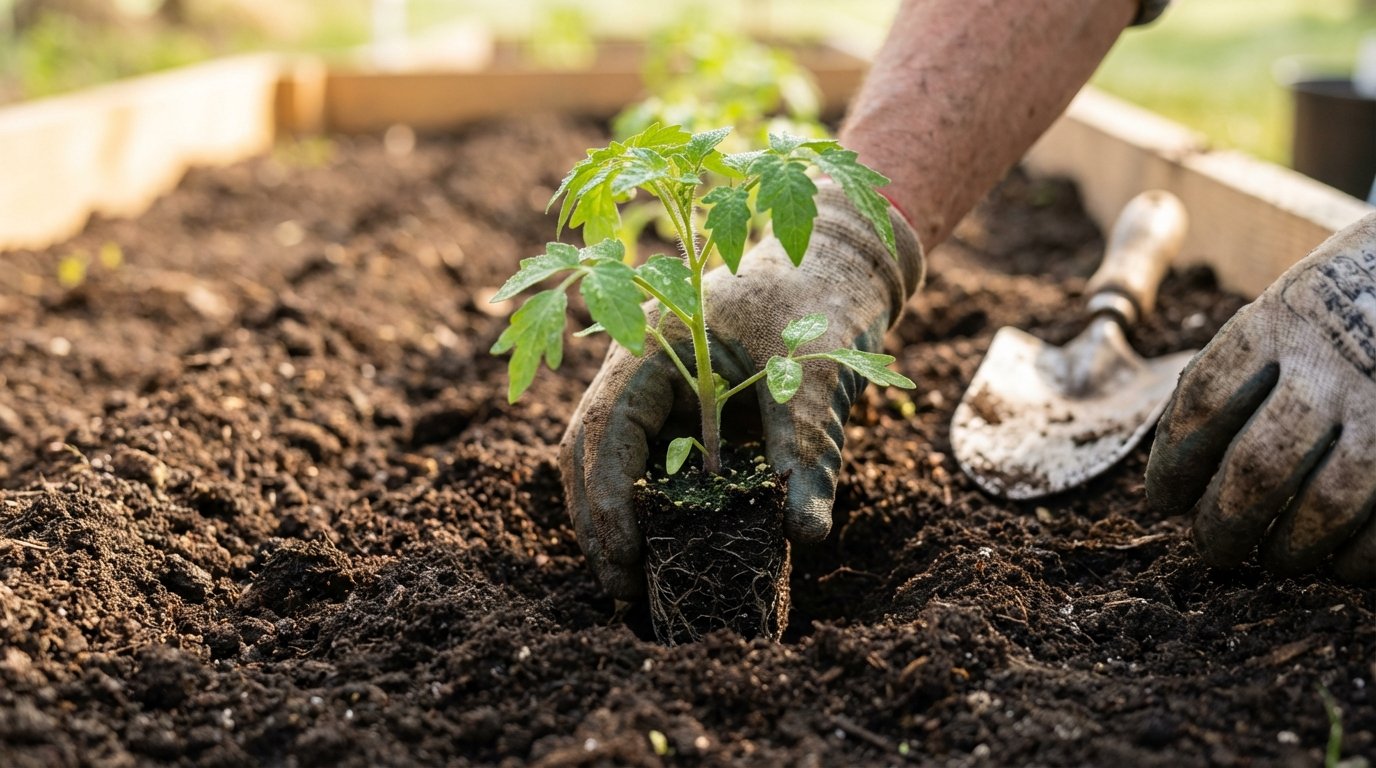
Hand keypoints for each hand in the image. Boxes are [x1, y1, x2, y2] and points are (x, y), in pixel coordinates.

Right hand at [559, 184, 923, 598]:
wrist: (835, 259)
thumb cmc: (819, 297)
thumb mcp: (816, 370)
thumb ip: (809, 448)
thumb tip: (806, 534)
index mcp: (655, 343)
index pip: (608, 427)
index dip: (607, 498)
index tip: (625, 558)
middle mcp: (640, 366)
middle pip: (589, 448)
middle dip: (598, 520)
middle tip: (622, 588)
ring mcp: (656, 387)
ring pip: (607, 457)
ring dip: (611, 517)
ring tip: (630, 581)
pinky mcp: (681, 408)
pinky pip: (646, 459)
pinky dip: (644, 504)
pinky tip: (659, 546)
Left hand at [1146, 213, 1375, 581]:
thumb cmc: (1355, 291)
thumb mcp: (1294, 297)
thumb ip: (1249, 361)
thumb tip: (1185, 452)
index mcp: (1279, 318)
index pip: (1203, 402)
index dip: (1173, 463)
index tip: (1163, 500)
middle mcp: (1332, 360)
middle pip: (1259, 467)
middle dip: (1224, 523)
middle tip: (1212, 549)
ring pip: (1328, 502)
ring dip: (1292, 547)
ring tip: (1276, 559)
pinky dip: (1360, 554)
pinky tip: (1341, 561)